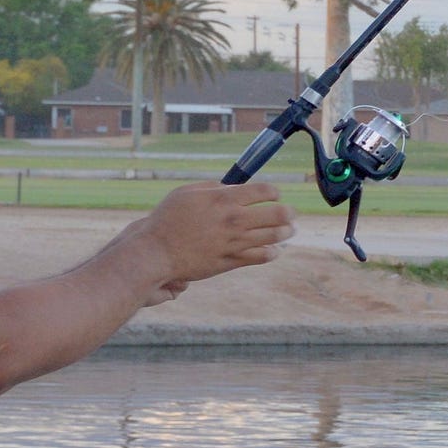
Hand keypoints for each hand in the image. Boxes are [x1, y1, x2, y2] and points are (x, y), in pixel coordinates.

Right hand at [121, 181, 290, 290]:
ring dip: (285, 232)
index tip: (275, 195)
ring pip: (272, 236)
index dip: (274, 192)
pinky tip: (275, 251)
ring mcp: (234, 242)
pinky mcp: (230, 261)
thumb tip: (229, 187)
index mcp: (224, 199)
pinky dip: (272, 253)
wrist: (157, 252)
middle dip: (288, 213)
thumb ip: (212, 187)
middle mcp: (234, 220)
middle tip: (291, 213)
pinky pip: (260, 257)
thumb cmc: (167, 219)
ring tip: (290, 230)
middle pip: (276, 214)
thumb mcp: (187, 192)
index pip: (263, 191)